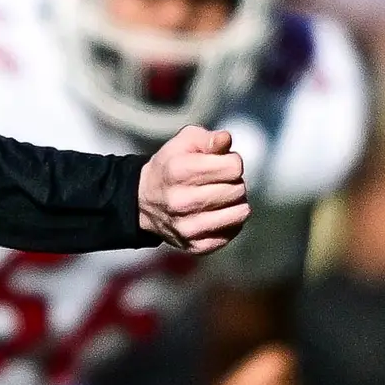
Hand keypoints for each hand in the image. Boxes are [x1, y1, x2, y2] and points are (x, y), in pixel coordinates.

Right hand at [139, 125, 249, 253]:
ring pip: (239, 213)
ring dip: (236, 203)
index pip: (233, 167)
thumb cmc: (171, 166)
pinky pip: (232, 232)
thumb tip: (225, 140)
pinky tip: (217, 214)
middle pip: (238, 189)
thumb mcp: (184, 143)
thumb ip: (208, 139)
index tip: (222, 164)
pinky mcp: (196, 246)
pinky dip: (231, 222)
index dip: (232, 162)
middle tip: (220, 182)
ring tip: (221, 198)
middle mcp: (181, 201)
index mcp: (178, 171)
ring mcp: (188, 227)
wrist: (144, 202)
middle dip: (235, 182)